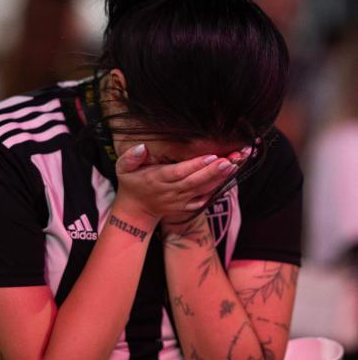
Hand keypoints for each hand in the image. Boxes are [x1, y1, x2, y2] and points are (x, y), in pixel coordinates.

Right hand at [114, 144, 237, 219]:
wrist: (136, 211)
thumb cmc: (131, 183)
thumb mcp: (122, 169)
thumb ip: (130, 157)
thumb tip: (142, 147)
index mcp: (157, 180)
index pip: (179, 173)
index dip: (196, 166)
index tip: (213, 157)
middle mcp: (172, 192)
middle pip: (196, 181)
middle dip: (215, 171)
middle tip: (233, 159)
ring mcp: (181, 201)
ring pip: (204, 189)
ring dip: (221, 178)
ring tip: (237, 163)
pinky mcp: (188, 206)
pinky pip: (205, 199)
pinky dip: (218, 189)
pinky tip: (231, 177)